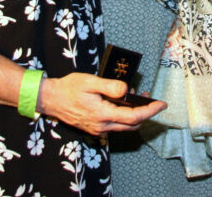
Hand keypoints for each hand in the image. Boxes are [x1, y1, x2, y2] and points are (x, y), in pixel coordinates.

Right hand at [39, 72, 166, 135]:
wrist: (50, 99)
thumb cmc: (69, 88)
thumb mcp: (90, 82)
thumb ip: (110, 86)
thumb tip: (126, 90)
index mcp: (103, 114)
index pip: (134, 117)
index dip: (150, 111)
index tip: (162, 105)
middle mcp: (102, 126)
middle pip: (132, 125)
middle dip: (144, 112)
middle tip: (147, 96)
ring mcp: (98, 129)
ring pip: (124, 127)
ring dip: (133, 114)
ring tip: (132, 95)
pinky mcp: (94, 128)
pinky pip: (115, 126)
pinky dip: (122, 115)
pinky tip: (119, 101)